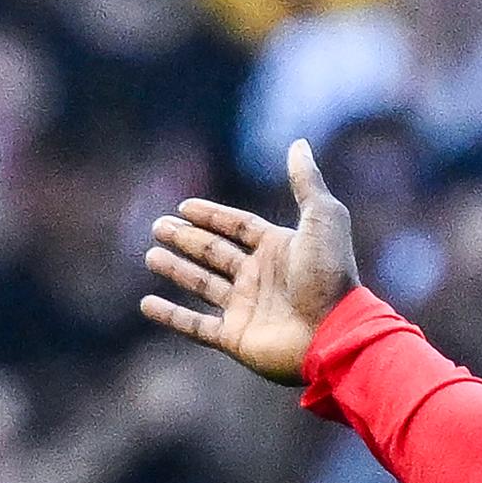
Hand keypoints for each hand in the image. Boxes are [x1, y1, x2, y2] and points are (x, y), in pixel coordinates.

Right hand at [140, 139, 359, 384]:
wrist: (334, 332)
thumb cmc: (329, 276)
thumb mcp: (322, 218)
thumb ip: (307, 182)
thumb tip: (299, 143)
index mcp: (280, 249)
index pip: (239, 227)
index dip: (212, 215)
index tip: (184, 206)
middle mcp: (261, 278)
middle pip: (216, 253)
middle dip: (188, 239)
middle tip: (158, 226)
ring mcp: (247, 309)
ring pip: (203, 285)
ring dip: (177, 270)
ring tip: (151, 255)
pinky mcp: (236, 338)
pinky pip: (196, 326)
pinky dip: (171, 316)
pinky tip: (147, 304)